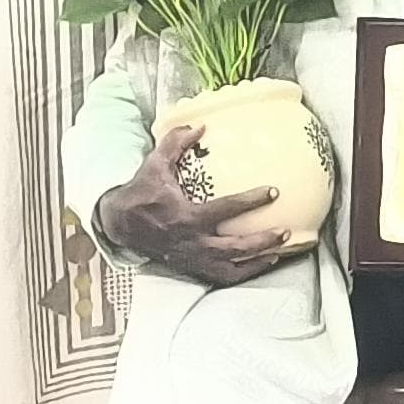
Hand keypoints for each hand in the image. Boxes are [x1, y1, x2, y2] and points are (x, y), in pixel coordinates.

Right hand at [96, 126, 294, 285]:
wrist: (118, 224)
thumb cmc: (140, 192)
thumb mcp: (154, 165)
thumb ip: (175, 143)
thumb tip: (199, 125)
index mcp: (185, 216)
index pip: (225, 209)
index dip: (251, 201)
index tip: (273, 191)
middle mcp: (191, 241)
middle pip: (234, 247)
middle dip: (262, 241)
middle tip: (285, 231)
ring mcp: (192, 258)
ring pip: (231, 267)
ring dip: (258, 261)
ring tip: (281, 252)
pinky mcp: (191, 268)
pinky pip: (222, 277)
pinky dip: (244, 274)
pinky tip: (262, 265)